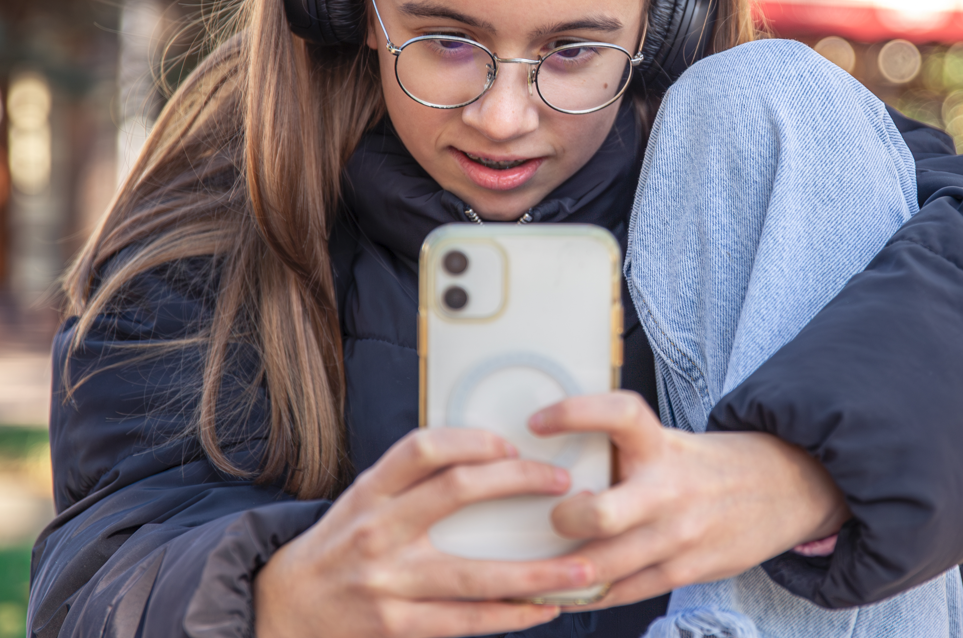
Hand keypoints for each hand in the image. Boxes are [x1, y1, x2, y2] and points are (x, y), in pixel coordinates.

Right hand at [253, 428, 595, 637]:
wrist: (282, 609)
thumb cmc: (340, 545)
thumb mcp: (363, 499)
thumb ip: (411, 481)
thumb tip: (487, 459)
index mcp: (370, 491)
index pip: (422, 448)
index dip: (471, 440)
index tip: (512, 443)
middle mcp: (378, 530)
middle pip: (456, 493)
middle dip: (517, 483)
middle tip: (563, 483)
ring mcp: (387, 582)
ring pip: (474, 573)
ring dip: (535, 572)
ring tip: (582, 567)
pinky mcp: (396, 626)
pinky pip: (465, 622)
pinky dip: (510, 615)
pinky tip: (544, 608)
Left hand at [529, 391, 849, 607]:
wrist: (784, 490)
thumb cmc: (706, 465)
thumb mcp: (669, 443)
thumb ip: (622, 453)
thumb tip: (552, 459)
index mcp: (661, 445)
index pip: (617, 414)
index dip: (573, 413)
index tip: (537, 422)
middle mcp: (668, 490)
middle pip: (601, 514)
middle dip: (563, 519)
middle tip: (550, 514)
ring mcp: (677, 537)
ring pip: (604, 566)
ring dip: (561, 570)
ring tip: (535, 566)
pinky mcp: (684, 571)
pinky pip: (623, 591)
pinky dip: (588, 594)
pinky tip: (564, 590)